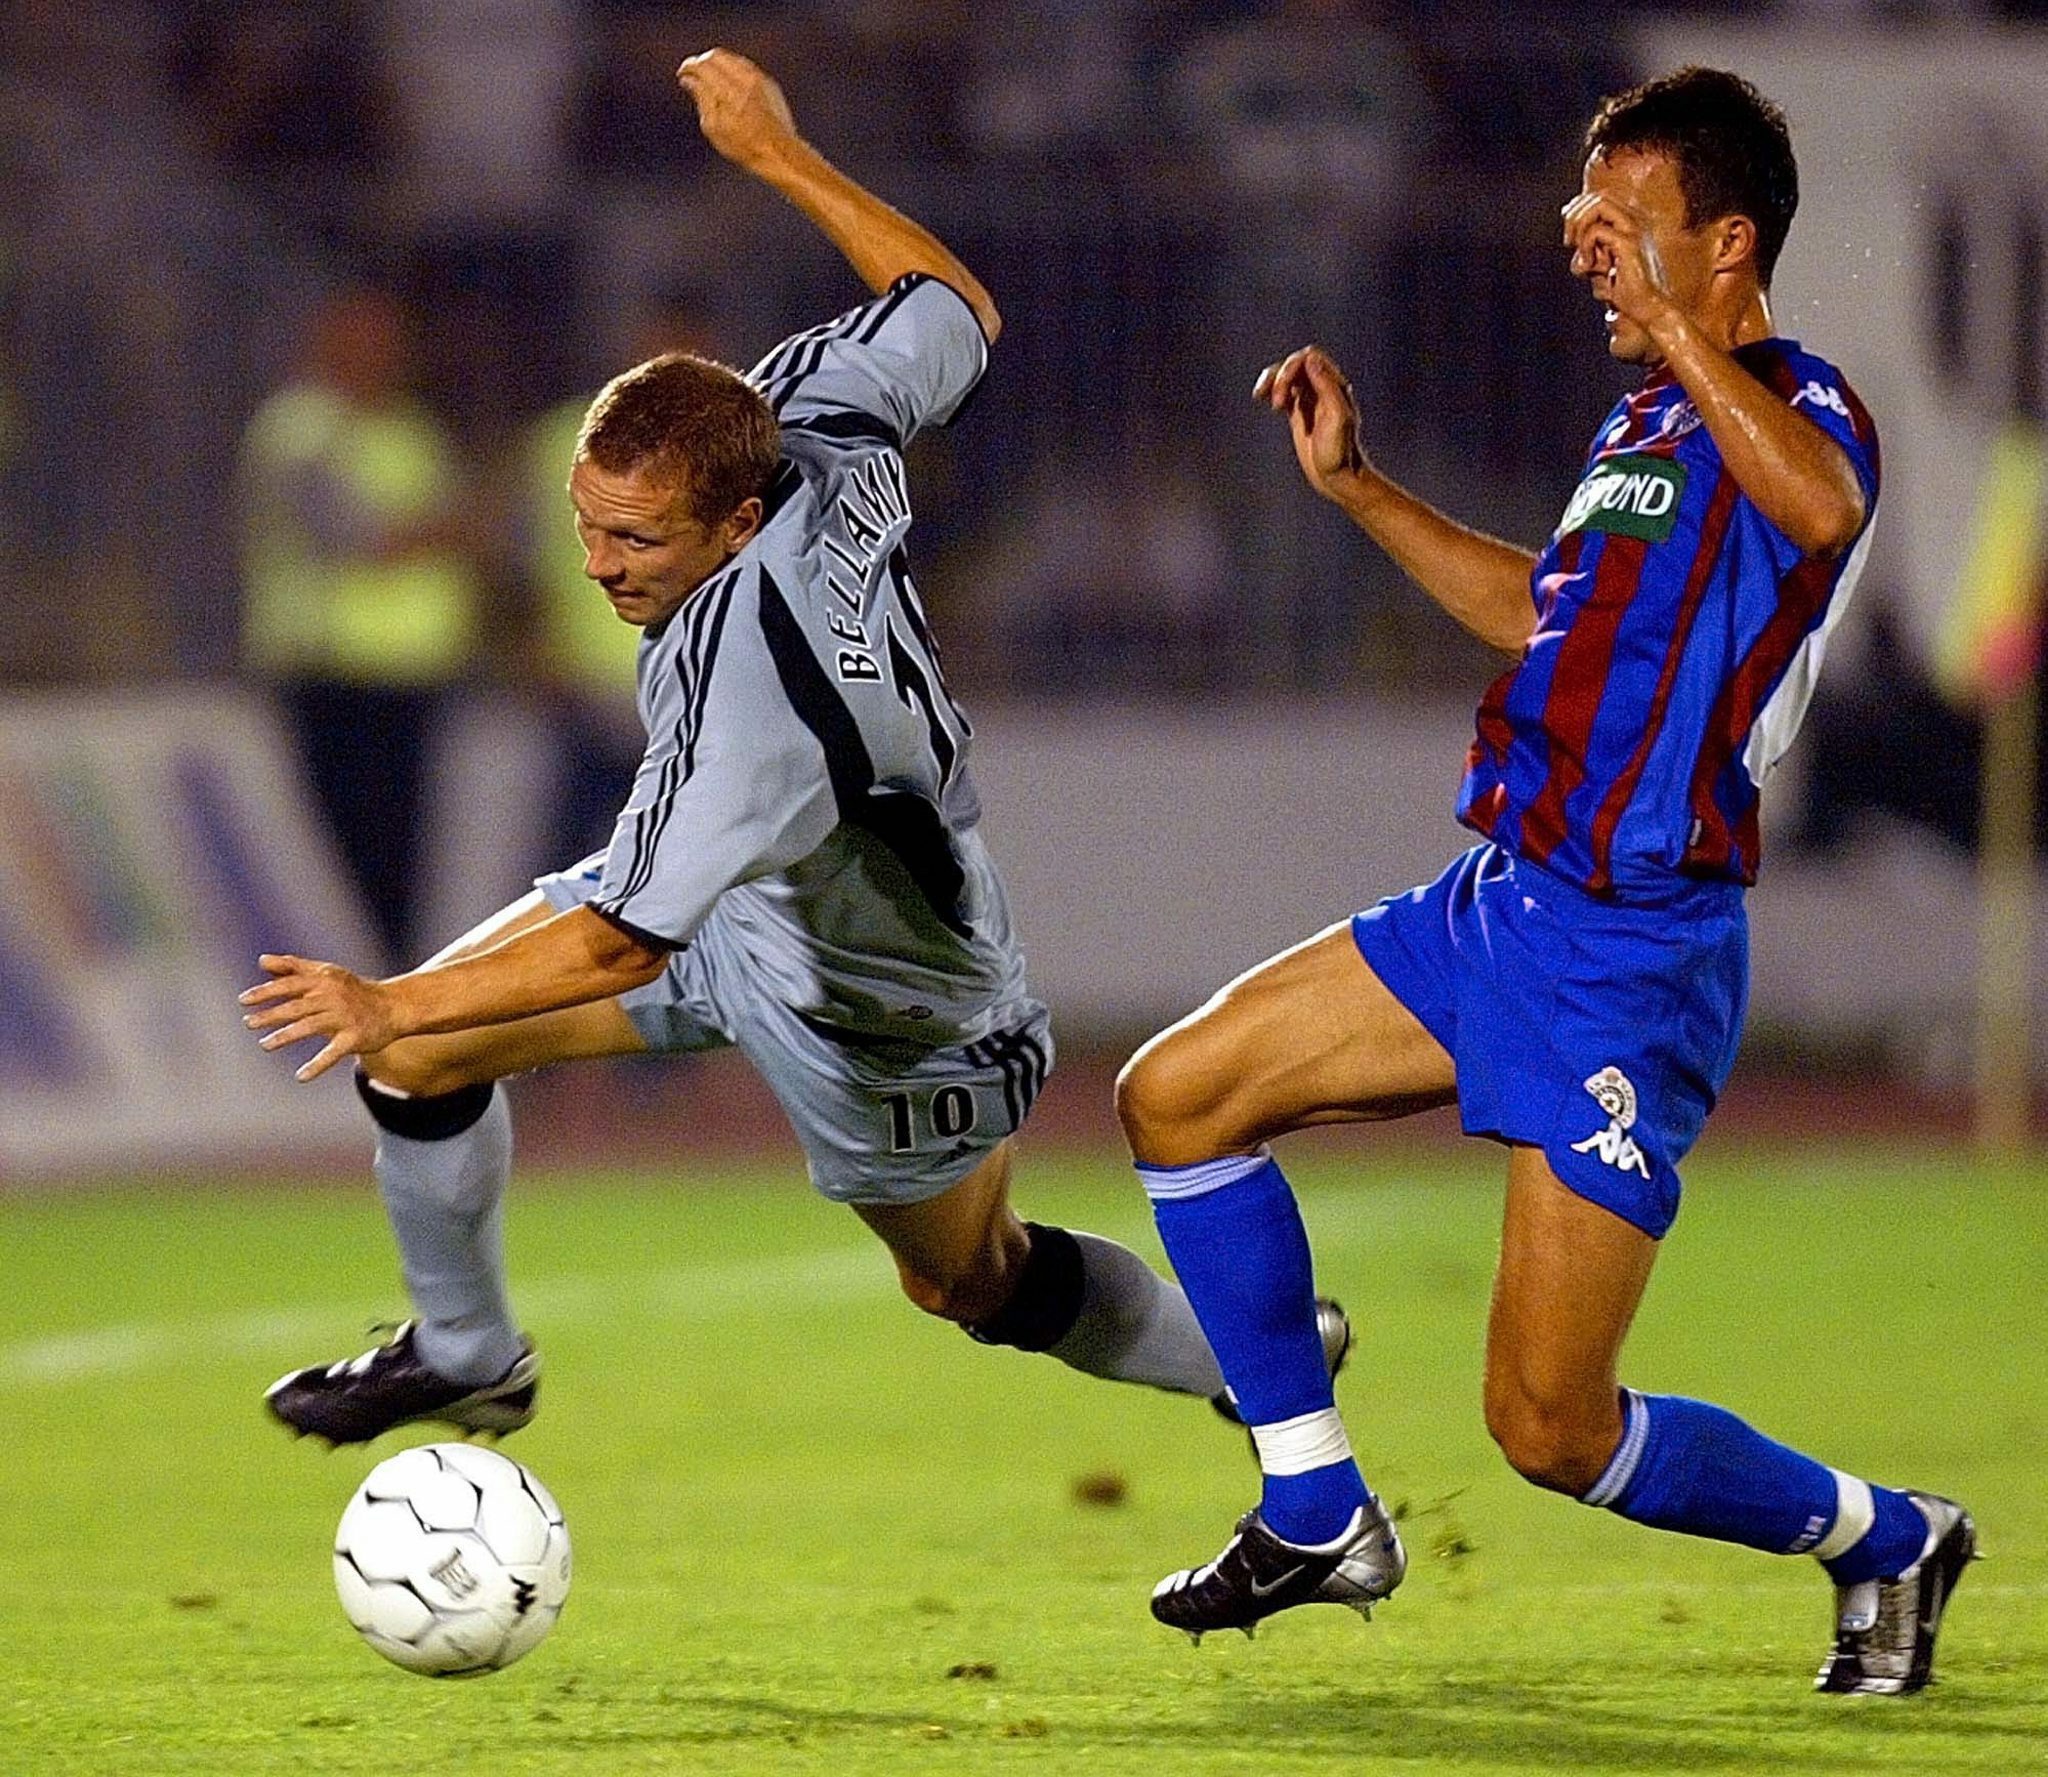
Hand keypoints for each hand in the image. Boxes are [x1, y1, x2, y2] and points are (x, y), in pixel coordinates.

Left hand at [240, 954, 402, 1082]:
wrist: (394, 1006)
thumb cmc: (353, 990)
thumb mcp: (325, 974)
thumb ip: (293, 967)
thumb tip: (261, 961)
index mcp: (324, 981)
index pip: (289, 984)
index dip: (266, 992)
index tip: (244, 1000)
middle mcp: (333, 997)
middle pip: (296, 1006)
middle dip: (271, 1015)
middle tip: (248, 1023)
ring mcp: (344, 1018)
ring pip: (309, 1027)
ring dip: (285, 1036)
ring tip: (265, 1045)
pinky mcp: (355, 1038)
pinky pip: (333, 1053)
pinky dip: (317, 1065)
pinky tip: (301, 1076)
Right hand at [676, 48, 799, 172]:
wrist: (779, 153)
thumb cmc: (745, 146)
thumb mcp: (714, 126)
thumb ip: (701, 98)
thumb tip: (689, 80)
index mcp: (727, 90)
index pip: (702, 65)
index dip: (689, 67)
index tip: (683, 73)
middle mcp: (744, 79)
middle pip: (716, 56)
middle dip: (702, 62)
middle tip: (694, 74)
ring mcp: (759, 79)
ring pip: (733, 59)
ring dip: (718, 64)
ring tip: (710, 79)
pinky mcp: (770, 84)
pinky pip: (747, 67)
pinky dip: (733, 69)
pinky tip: (729, 83)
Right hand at [1254, 346, 1368, 499]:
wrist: (1338, 477)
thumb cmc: (1338, 452)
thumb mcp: (1336, 417)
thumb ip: (1326, 386)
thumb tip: (1310, 360)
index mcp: (1334, 386)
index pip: (1309, 358)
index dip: (1291, 368)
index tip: (1283, 396)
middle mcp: (1323, 388)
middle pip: (1296, 363)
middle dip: (1280, 378)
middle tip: (1276, 406)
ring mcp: (1311, 399)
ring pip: (1287, 375)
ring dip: (1272, 381)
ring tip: (1261, 397)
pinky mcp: (1300, 412)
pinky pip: (1284, 391)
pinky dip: (1271, 390)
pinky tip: (1262, 399)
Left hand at [1561, 191, 1676, 333]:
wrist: (1648, 308)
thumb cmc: (1625, 290)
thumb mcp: (1602, 263)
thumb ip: (1589, 245)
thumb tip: (1569, 233)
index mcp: (1632, 221)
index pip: (1602, 197)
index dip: (1578, 207)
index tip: (1568, 233)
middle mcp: (1636, 219)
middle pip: (1598, 196)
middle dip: (1575, 215)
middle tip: (1568, 242)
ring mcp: (1635, 228)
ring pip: (1599, 204)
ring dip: (1580, 225)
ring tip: (1579, 252)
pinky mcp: (1629, 243)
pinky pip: (1597, 231)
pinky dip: (1585, 246)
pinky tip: (1589, 267)